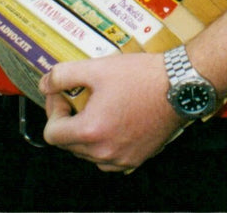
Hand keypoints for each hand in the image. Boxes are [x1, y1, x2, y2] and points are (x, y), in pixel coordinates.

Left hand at [40, 52, 182, 170]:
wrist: (181, 85)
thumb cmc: (143, 77)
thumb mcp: (98, 67)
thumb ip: (64, 75)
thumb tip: (45, 83)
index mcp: (91, 131)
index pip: (51, 134)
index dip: (53, 110)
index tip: (64, 94)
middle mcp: (104, 152)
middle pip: (69, 144)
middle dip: (69, 119)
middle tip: (82, 95)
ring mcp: (122, 159)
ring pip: (88, 152)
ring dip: (87, 132)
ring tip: (100, 105)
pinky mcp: (137, 159)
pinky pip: (109, 157)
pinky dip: (106, 141)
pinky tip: (116, 118)